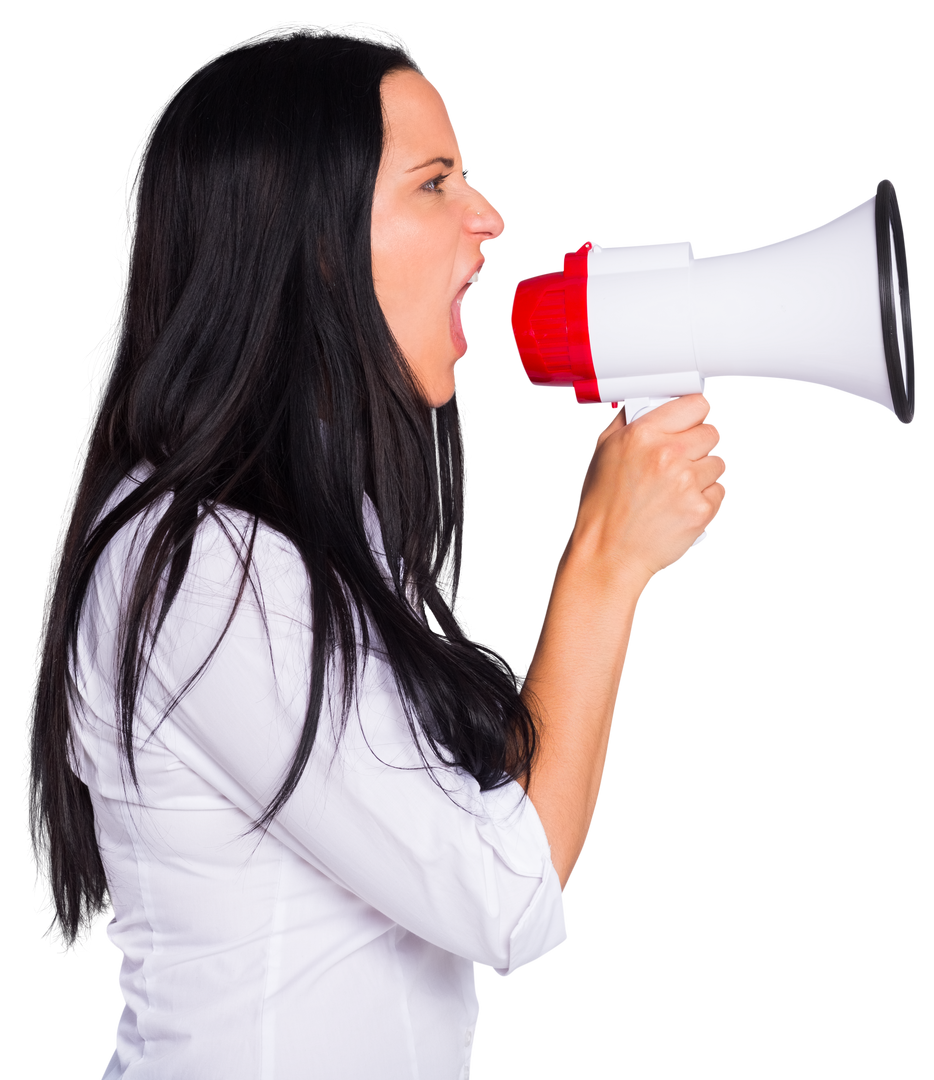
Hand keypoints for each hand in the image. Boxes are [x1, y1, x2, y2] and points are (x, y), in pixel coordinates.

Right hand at [569, 395, 727, 583]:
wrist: (608, 555)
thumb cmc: (602, 510)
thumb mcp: (601, 454)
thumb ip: (625, 424)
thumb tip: (643, 406)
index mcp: (643, 435)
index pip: (696, 404)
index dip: (694, 414)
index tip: (691, 421)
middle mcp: (668, 455)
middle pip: (713, 432)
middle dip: (700, 444)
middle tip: (682, 459)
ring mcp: (687, 483)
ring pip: (719, 463)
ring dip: (704, 472)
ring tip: (678, 487)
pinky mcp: (701, 509)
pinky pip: (720, 491)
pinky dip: (706, 498)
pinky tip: (682, 504)